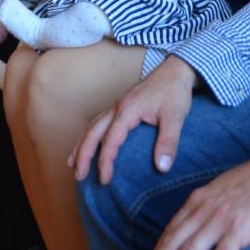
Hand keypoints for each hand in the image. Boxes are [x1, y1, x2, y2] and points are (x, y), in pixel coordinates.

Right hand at [70, 55, 195, 183]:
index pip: (110, 141)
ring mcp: (117, 105)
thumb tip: (162, 168)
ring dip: (81, 145)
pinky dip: (88, 134)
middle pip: (92, 133)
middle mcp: (117, 107)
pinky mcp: (120, 105)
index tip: (105, 180)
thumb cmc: (175, 92)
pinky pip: (98, 121)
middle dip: (83, 155)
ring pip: (92, 126)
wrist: (176, 69)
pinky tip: (87, 143)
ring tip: (73, 163)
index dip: (105, 162)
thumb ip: (168, 141)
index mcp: (127, 111)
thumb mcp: (176, 116)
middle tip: (78, 176)